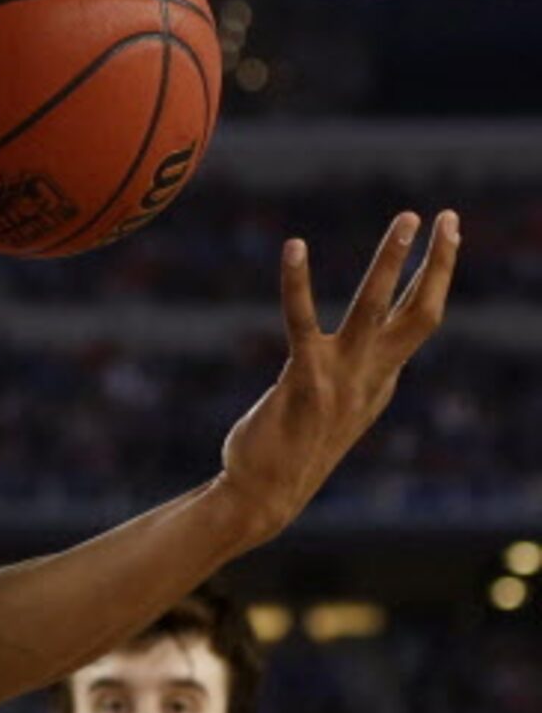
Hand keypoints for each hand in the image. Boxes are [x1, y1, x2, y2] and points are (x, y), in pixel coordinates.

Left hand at [216, 211, 457, 541]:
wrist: (265, 496)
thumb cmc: (293, 451)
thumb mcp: (340, 412)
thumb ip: (360, 382)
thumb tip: (380, 362)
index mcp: (381, 381)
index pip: (419, 321)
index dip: (435, 279)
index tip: (446, 239)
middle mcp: (370, 377)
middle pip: (421, 312)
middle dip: (439, 263)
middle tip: (448, 216)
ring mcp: (340, 378)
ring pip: (377, 308)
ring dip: (393, 260)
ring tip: (406, 217)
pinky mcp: (303, 380)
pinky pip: (301, 320)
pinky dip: (297, 282)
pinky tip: (293, 247)